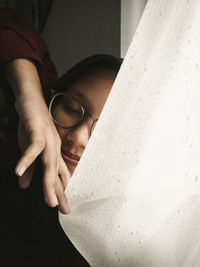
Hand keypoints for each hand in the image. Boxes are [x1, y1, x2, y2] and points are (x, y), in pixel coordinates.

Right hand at [6, 58, 70, 213]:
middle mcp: (53, 148)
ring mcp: (47, 140)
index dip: (61, 192)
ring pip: (49, 164)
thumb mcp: (29, 150)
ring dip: (48, 183)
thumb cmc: (32, 127)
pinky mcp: (37, 130)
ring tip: (50, 201)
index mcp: (53, 153)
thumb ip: (30, 167)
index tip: (64, 208)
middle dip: (60, 193)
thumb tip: (25, 184)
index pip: (58, 176)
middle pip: (57, 174)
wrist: (31, 101)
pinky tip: (19, 172)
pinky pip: (32, 147)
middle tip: (64, 210)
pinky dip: (26, 159)